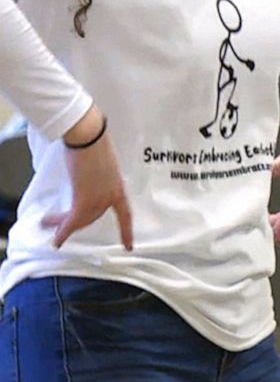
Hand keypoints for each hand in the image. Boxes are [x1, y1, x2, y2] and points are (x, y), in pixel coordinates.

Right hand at [44, 107, 132, 249]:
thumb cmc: (93, 142)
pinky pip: (72, 221)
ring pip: (81, 220)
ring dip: (62, 224)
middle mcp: (112, 195)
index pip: (125, 213)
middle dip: (74, 222)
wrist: (88, 136)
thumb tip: (87, 179)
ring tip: (48, 223)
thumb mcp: (101, 164)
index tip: (129, 246)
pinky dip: (63, 232)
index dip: (127, 231)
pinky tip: (56, 240)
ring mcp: (100, 198)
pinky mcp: (85, 199)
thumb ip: (98, 176)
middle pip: (94, 217)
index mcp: (119, 186)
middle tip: (57, 224)